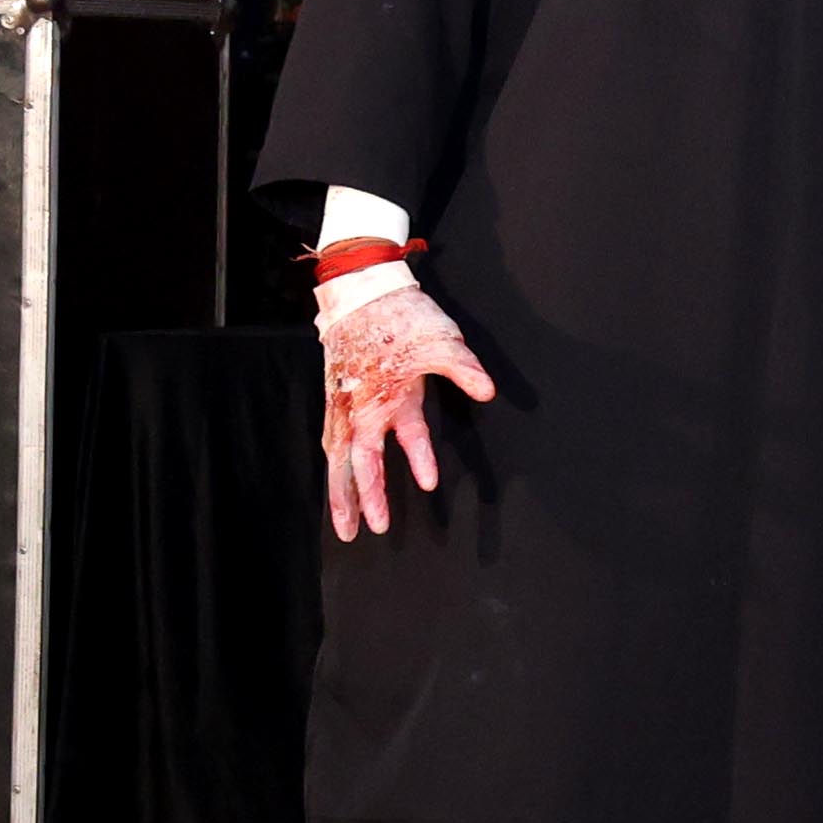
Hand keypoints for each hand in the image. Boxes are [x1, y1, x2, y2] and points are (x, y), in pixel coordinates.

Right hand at [317, 283, 497, 542]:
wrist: (362, 289)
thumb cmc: (400, 315)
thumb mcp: (441, 341)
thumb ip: (463, 370)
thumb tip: (486, 392)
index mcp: (379, 399)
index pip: (390, 446)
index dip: (412, 465)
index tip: (427, 488)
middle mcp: (356, 408)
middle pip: (351, 464)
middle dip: (357, 499)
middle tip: (360, 534)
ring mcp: (344, 404)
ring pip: (337, 457)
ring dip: (341, 491)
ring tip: (345, 525)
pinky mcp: (341, 397)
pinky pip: (335, 440)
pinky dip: (339, 466)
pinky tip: (343, 482)